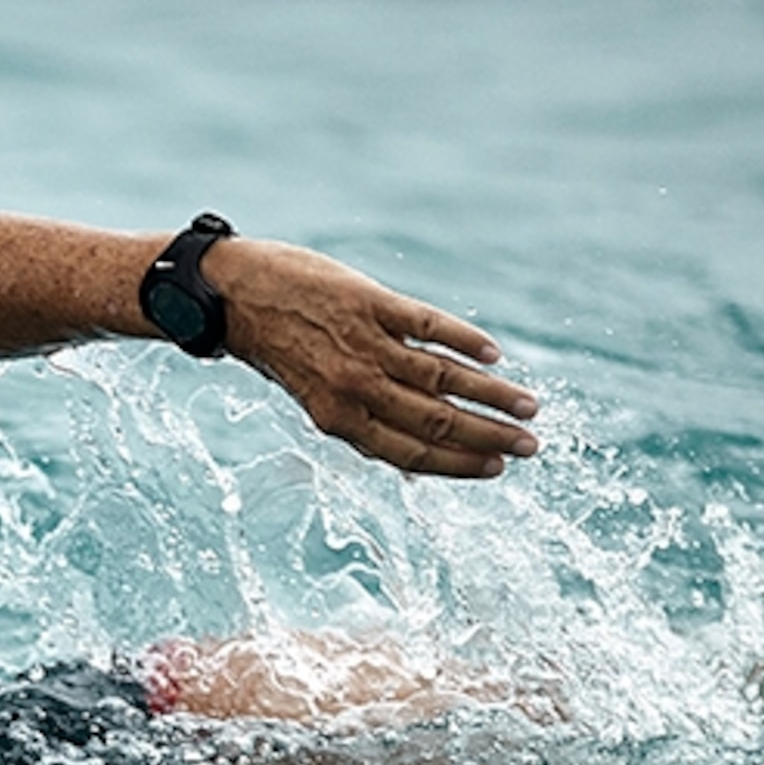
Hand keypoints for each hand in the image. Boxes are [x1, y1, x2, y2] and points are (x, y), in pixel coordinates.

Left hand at [208, 240, 539, 478]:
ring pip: (442, 379)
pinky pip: (429, 326)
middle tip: (531, 446)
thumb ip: (360, 417)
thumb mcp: (313, 394)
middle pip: (437, 422)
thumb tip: (409, 451)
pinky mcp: (370, 302)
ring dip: (492, 395)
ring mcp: (364, 345)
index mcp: (339, 420)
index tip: (498, 469)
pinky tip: (494, 355)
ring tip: (528, 406)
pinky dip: (465, 340)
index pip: (412, 454)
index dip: (459, 466)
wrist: (232, 295)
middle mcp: (354, 389)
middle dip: (489, 438)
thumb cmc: (276, 346)